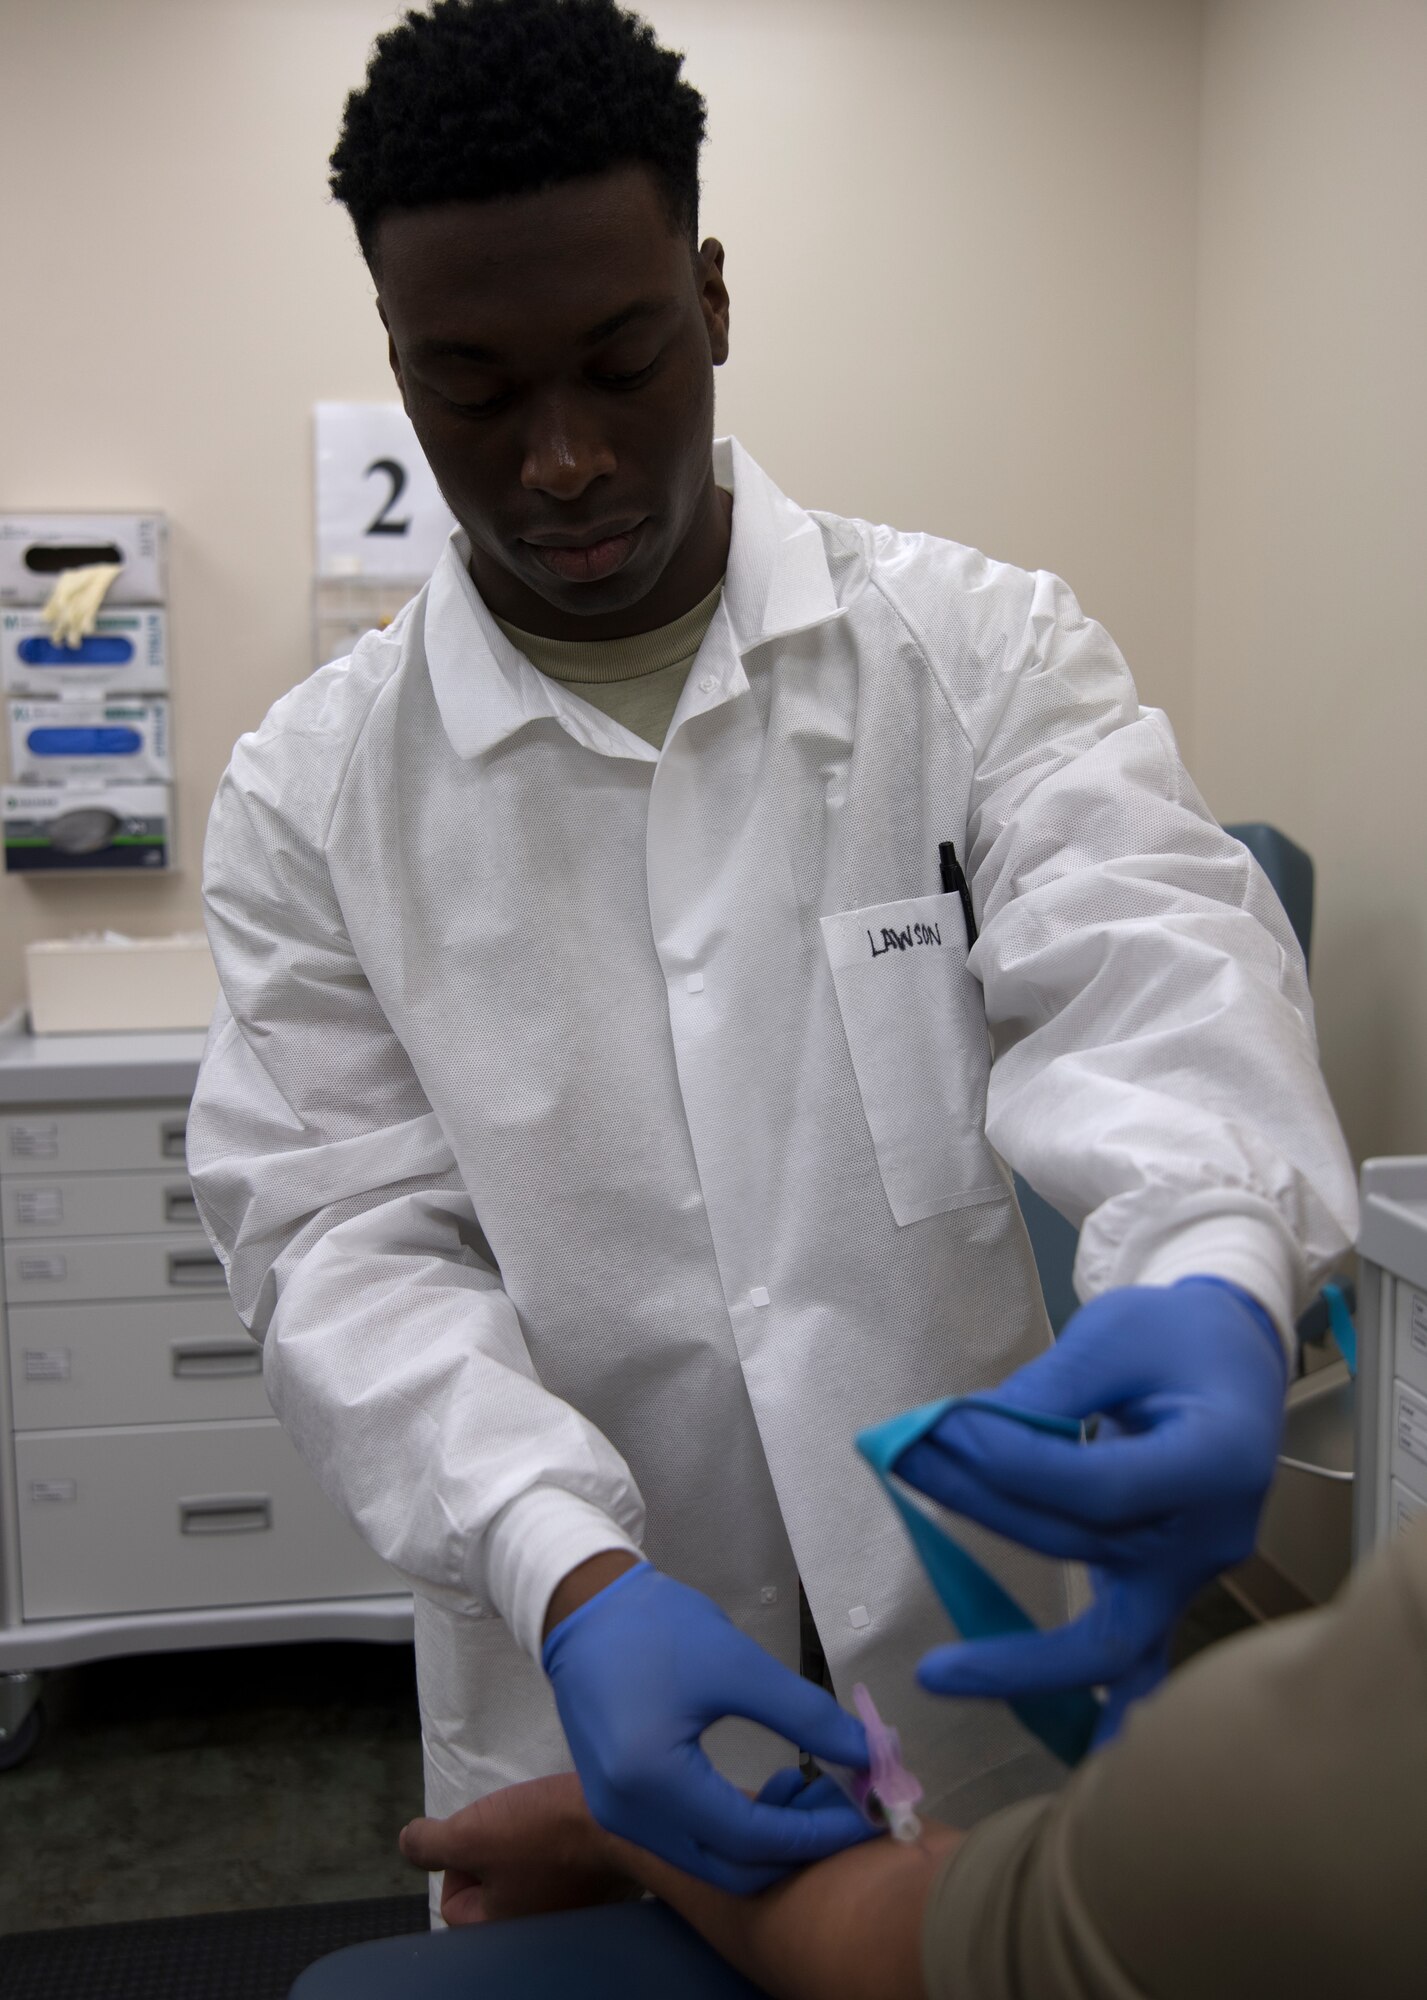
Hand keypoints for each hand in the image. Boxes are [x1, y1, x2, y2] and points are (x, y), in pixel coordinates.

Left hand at [399, 1774, 639, 1924]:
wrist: (624, 1817)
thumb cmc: (545, 1831)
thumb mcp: (472, 1833)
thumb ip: (430, 1843)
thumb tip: (407, 1843)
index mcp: (500, 1931)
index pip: (455, 1901)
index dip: (462, 1858)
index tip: (490, 1833)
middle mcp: (535, 1935)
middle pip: (492, 1890)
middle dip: (497, 1854)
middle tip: (517, 1826)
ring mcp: (571, 1916)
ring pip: (528, 1878)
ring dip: (529, 1849)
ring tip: (545, 1824)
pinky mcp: (600, 1892)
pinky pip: (562, 1871)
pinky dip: (561, 1850)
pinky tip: (570, 1829)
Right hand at [542, 1563, 875, 1892]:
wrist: (585, 1609)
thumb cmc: (658, 1628)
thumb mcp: (739, 1664)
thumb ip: (805, 1715)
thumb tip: (867, 1754)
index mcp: (653, 1781)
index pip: (751, 1839)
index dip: (815, 1833)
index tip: (867, 1814)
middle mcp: (628, 1817)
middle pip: (731, 1869)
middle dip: (796, 1846)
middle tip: (844, 1808)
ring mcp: (618, 1817)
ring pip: (711, 1862)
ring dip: (768, 1841)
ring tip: (811, 1792)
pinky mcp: (619, 1806)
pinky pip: (689, 1841)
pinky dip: (736, 1830)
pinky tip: (769, 1790)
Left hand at [895, 1277, 1286, 1740]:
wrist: (1233, 1358)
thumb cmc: (1177, 1338)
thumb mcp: (1114, 1336)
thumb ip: (1044, 1391)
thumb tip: (952, 1434)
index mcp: (1215, 1460)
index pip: (1097, 1486)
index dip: (1012, 1462)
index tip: (941, 1426)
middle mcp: (1210, 1535)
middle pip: (1083, 1546)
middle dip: (983, 1502)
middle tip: (907, 1457)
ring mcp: (1190, 1576)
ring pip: (1097, 1623)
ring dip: (1001, 1587)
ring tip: (921, 1538)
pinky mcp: (1164, 1592)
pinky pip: (1133, 1667)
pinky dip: (1100, 1713)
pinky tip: (1067, 1759)